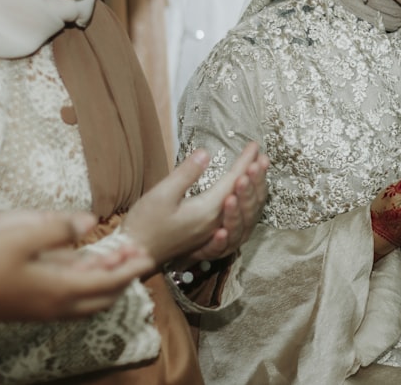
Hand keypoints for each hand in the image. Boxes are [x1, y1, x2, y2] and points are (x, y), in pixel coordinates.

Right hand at [0, 210, 153, 321]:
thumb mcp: (21, 238)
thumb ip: (59, 228)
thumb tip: (90, 222)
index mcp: (62, 290)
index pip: (109, 283)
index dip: (131, 270)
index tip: (148, 257)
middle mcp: (58, 306)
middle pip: (104, 297)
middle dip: (125, 277)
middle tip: (138, 257)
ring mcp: (45, 310)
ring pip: (89, 302)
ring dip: (107, 283)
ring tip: (117, 260)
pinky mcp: (34, 309)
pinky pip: (73, 302)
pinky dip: (88, 287)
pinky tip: (85, 270)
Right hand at [122, 143, 264, 267]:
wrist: (137, 254)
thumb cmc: (145, 223)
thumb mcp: (162, 194)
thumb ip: (186, 173)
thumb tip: (206, 153)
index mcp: (208, 210)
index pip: (234, 180)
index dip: (245, 161)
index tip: (254, 145)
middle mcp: (216, 223)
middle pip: (245, 197)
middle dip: (256, 174)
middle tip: (263, 156)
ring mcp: (215, 233)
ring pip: (245, 212)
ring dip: (255, 191)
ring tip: (259, 174)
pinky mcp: (210, 238)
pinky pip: (239, 224)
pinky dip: (247, 209)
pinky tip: (247, 203)